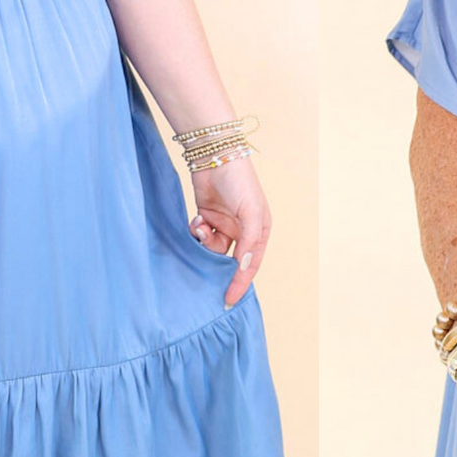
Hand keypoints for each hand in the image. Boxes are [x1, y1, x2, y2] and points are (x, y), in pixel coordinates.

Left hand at [189, 152, 269, 307]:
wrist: (214, 156)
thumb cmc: (240, 183)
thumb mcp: (250, 214)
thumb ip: (248, 243)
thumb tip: (243, 267)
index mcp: (259, 232)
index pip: (250, 265)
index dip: (240, 284)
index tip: (228, 301)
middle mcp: (243, 231)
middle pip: (229, 261)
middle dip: (217, 267)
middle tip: (205, 280)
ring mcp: (224, 225)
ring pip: (211, 250)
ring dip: (204, 243)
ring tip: (202, 227)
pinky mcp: (208, 218)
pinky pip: (201, 237)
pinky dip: (197, 232)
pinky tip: (198, 220)